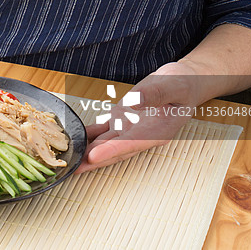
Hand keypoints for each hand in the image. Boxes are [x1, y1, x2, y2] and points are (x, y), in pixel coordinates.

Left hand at [75, 62, 199, 173]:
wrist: (182, 81)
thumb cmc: (182, 84)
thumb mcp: (173, 86)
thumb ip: (155, 94)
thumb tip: (135, 101)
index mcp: (157, 131)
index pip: (131, 144)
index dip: (112, 151)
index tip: (94, 157)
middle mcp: (141, 134)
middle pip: (115, 150)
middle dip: (93, 160)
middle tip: (73, 169)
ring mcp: (130, 128)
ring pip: (105, 143)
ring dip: (87, 151)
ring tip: (69, 160)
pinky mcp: (121, 119)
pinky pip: (102, 129)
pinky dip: (88, 134)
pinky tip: (73, 139)